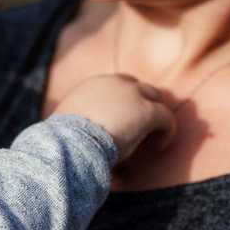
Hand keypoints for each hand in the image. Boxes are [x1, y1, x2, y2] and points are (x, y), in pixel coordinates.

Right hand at [53, 74, 175, 162]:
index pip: (114, 85)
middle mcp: (113, 83)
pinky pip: (166, 117)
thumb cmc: (64, 141)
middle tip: (143, 127)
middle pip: (138, 87)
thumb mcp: (64, 125)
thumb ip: (73, 123)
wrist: (72, 144)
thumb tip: (65, 138)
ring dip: (155, 116)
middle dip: (143, 103)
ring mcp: (133, 95)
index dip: (123, 101)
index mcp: (91, 86)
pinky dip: (166, 131)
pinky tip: (160, 146)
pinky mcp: (148, 112)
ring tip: (154, 138)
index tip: (122, 120)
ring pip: (154, 98)